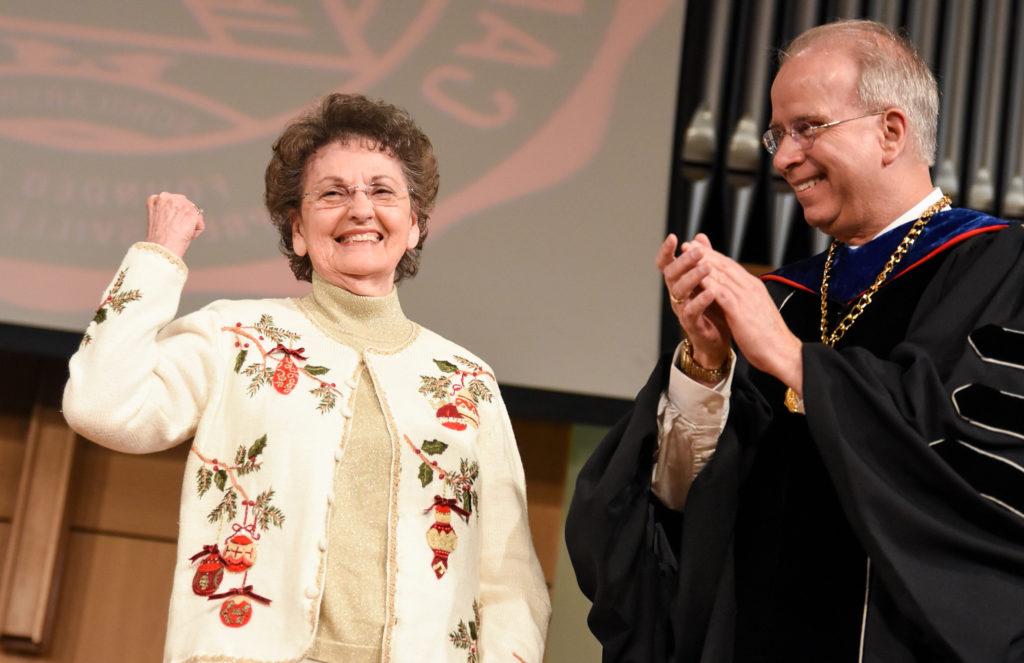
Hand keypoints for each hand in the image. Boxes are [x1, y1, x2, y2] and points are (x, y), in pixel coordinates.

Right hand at [146, 192, 204, 257]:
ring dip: (190, 226)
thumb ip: (168, 212)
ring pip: (194, 214)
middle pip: (186, 205)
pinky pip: (200, 224)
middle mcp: (168, 198)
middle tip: (176, 231)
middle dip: (185, 217)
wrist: (161, 248)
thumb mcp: (158, 220)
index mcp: (156, 199)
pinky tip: (186, 237)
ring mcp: (181, 204)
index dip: (174, 215)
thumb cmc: (158, 240)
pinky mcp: (192, 214)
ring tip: (179, 234)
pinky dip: (196, 232)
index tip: (169, 225)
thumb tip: (184, 213)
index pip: (173, 202)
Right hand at [657, 233, 730, 372]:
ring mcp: (682, 309)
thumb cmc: (711, 308)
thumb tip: (699, 237)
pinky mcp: (691, 324)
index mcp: (678, 282)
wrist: (715, 340)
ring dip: (693, 277)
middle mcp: (676, 294)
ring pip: (680, 291)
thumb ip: (703, 259)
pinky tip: (712, 291)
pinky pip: (691, 311)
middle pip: (672, 274)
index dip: (666, 251)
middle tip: (698, 251)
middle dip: (684, 261)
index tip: (673, 237)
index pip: (666, 264)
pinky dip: (701, 300)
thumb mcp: (708, 280)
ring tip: (707, 267)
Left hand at [694, 247, 803, 392]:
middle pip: (725, 265)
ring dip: (703, 263)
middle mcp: (750, 288)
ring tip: (687, 254)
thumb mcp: (755, 311)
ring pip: (722, 275)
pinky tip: (695, 278)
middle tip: (689, 243)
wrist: (783, 352)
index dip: (715, 256)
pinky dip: (708, 283)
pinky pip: (721, 293)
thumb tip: (736, 295)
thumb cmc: (769, 337)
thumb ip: (745, 299)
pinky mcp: (741, 311)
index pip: (732, 267)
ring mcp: (746, 298)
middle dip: (706, 253)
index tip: (700, 248)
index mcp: (754, 288)